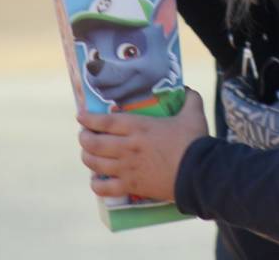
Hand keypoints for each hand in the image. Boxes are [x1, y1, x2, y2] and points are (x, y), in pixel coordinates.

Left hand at [76, 88, 208, 201]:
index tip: (80, 116)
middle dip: (84, 138)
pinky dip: (96, 185)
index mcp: (139, 127)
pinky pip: (104, 189)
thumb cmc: (194, 142)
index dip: (88, 118)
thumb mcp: (193, 114)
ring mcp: (127, 168)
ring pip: (95, 164)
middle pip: (94, 143)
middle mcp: (127, 147)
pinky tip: (96, 182)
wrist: (199, 173)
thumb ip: (189, 99)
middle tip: (84, 136)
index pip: (105, 121)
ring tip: (87, 155)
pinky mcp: (132, 186)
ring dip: (87, 158)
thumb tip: (187, 89)